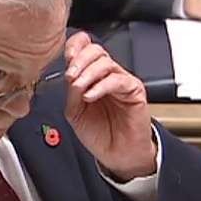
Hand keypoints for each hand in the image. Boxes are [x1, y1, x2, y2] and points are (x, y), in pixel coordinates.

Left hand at [63, 32, 154, 181]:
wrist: (117, 154)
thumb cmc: (99, 133)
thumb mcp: (75, 112)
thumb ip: (71, 93)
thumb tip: (70, 77)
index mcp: (91, 75)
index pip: (85, 48)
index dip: (75, 46)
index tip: (66, 55)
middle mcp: (106, 75)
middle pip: (95, 50)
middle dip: (79, 60)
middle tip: (70, 76)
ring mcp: (121, 80)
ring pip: (105, 62)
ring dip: (88, 73)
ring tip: (79, 89)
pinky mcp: (134, 90)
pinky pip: (117, 80)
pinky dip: (101, 86)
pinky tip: (90, 96)